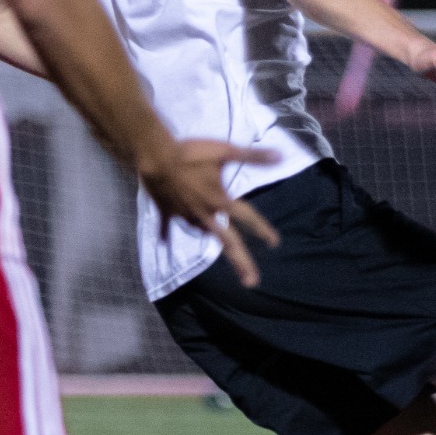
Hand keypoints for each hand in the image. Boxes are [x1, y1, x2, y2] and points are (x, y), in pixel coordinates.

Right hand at [139, 141, 282, 286]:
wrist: (155, 157)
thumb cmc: (192, 154)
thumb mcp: (226, 152)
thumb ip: (254, 157)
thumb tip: (281, 155)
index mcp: (221, 201)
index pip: (248, 218)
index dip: (263, 229)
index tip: (275, 243)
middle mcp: (205, 214)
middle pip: (228, 243)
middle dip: (241, 263)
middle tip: (251, 282)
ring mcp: (184, 215)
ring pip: (200, 231)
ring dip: (209, 237)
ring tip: (219, 247)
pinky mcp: (166, 211)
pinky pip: (166, 227)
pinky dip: (165, 234)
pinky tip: (164, 242)